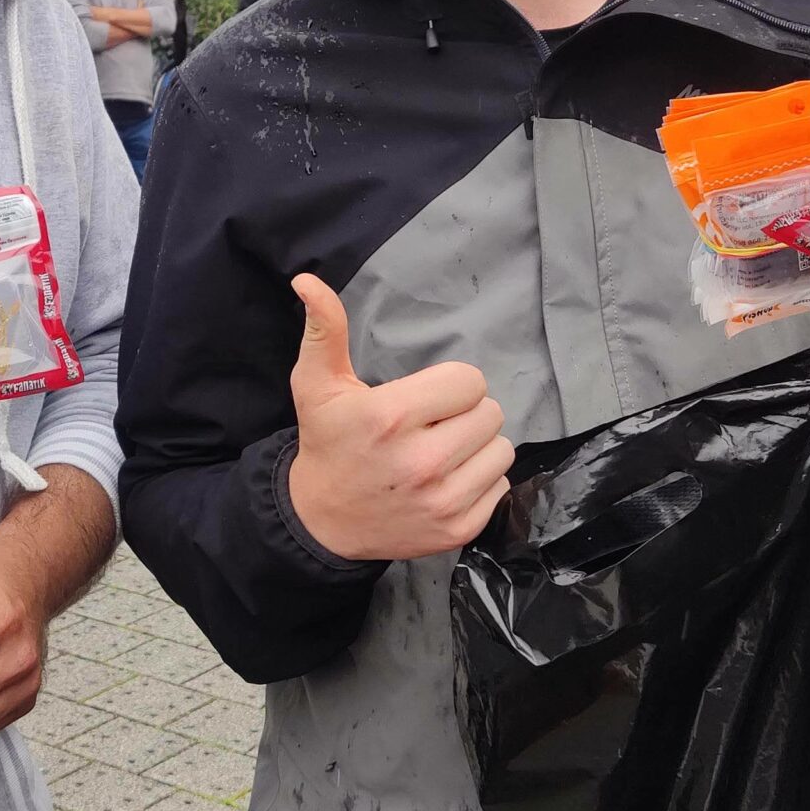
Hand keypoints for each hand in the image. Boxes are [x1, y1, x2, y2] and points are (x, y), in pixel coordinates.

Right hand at [284, 274, 514, 560]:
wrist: (321, 522)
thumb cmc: (327, 443)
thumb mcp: (317, 384)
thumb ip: (325, 329)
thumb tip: (308, 281)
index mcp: (391, 417)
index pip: (470, 381)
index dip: (448, 386)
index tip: (423, 400)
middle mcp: (422, 462)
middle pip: (490, 413)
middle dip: (464, 414)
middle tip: (432, 426)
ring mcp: (442, 500)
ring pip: (501, 450)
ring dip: (477, 447)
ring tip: (443, 451)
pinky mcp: (457, 529)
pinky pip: (500, 486)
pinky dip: (479, 482)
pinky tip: (446, 482)